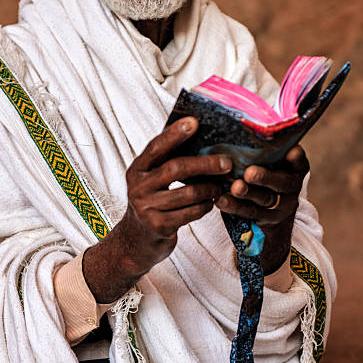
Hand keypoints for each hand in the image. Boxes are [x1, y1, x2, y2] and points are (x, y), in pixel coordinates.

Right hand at [82, 117, 229, 302]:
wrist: (135, 241)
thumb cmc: (152, 201)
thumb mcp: (151, 179)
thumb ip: (166, 161)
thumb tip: (197, 136)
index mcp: (137, 169)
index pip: (156, 146)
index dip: (175, 134)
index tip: (194, 122)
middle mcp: (138, 187)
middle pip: (175, 168)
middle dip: (205, 164)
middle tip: (227, 163)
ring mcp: (147, 208)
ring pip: (188, 193)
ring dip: (209, 188)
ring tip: (220, 186)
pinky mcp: (158, 227)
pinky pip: (190, 213)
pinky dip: (205, 206)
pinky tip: (210, 203)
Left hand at [215, 146, 308, 274]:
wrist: (273, 212)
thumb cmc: (266, 173)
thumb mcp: (272, 161)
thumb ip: (263, 149)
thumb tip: (238, 125)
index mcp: (296, 168)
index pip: (299, 161)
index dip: (296, 157)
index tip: (292, 151)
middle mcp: (292, 186)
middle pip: (281, 183)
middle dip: (265, 177)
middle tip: (249, 173)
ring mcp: (281, 205)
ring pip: (264, 199)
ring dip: (247, 193)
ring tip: (234, 187)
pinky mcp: (266, 220)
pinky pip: (249, 213)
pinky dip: (234, 206)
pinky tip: (221, 200)